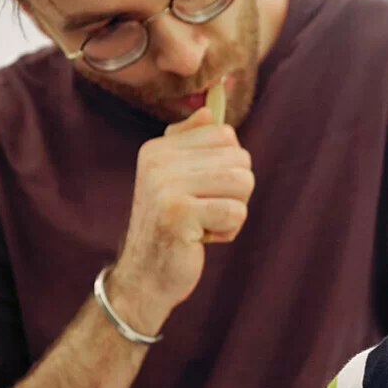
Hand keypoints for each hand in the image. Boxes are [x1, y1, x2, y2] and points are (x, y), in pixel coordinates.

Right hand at [110, 107, 253, 312]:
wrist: (144, 277)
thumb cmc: (171, 227)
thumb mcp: (176, 180)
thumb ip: (191, 144)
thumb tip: (211, 110)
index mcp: (158, 148)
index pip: (225, 134)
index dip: (227, 167)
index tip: (200, 191)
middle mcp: (158, 161)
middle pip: (239, 158)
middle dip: (234, 192)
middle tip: (203, 212)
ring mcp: (166, 186)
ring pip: (243, 182)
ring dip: (233, 211)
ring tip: (204, 223)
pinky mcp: (179, 213)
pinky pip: (236, 212)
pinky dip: (228, 232)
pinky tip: (201, 238)